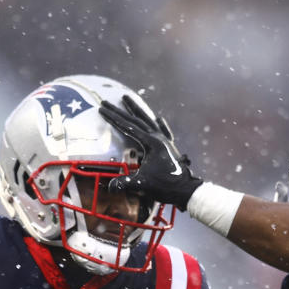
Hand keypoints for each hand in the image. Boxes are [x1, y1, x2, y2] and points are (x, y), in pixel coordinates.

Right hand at [99, 95, 202, 210]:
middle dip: (119, 110)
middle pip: (136, 120)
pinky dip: (159, 123)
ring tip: (127, 98)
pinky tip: (158, 118)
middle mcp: (158, 138)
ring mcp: (165, 141)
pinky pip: (163, 130)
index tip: (102, 110)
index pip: (128, 127)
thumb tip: (110, 187)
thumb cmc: (165, 186)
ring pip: (148, 120)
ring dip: (137, 110)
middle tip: (107, 102)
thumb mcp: (143, 184)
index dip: (113, 118)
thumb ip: (126, 183)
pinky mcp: (170, 147)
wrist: (186, 190)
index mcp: (151, 143)